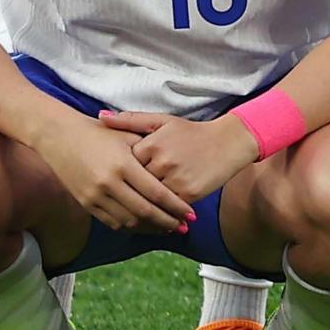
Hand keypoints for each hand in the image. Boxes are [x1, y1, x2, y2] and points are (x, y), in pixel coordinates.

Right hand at [42, 112, 192, 232]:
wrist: (58, 136)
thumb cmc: (97, 133)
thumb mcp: (126, 136)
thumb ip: (149, 155)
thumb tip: (173, 174)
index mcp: (124, 164)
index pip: (157, 193)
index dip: (176, 207)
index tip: (191, 214)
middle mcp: (109, 183)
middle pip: (145, 212)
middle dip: (168, 222)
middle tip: (183, 227)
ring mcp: (95, 196)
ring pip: (129, 221)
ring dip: (150, 228)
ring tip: (166, 228)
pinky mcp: (85, 203)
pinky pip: (112, 222)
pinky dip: (130, 227)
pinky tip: (143, 226)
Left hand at [104, 106, 257, 203]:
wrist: (229, 142)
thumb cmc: (192, 132)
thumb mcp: (162, 121)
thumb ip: (130, 120)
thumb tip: (101, 117)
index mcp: (152, 144)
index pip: (124, 165)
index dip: (123, 170)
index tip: (120, 173)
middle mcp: (162, 162)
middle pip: (135, 184)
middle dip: (131, 189)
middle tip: (124, 194)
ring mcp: (176, 179)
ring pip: (149, 198)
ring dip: (143, 204)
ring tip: (137, 206)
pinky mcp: (188, 194)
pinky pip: (167, 208)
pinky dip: (161, 210)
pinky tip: (156, 211)